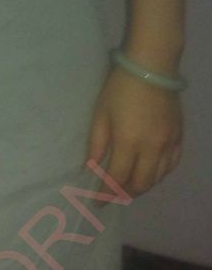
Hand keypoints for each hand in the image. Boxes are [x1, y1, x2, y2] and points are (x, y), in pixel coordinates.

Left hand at [87, 66, 182, 196]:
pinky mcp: (179, 136)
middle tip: (113, 195)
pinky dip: (160, 173)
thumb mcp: (101, 114)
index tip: (97, 202)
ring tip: (129, 185)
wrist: (151, 67)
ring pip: (158, 177)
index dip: (106, 194)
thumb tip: (90, 168)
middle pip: (141, 184)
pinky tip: (151, 171)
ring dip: (143, 186)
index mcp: (128, 142)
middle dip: (125, 194)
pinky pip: (172, 164)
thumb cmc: (119, 88)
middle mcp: (152, 148)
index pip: (117, 179)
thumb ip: (97, 144)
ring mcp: (168, 143)